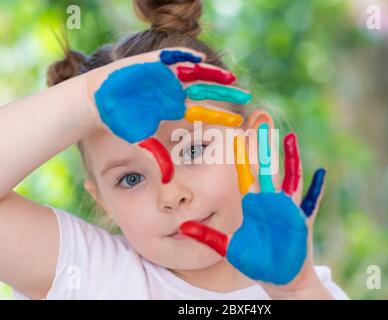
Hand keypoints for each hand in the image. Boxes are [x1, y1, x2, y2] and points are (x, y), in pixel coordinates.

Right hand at [83, 47, 250, 182]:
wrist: (98, 100)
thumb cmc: (120, 120)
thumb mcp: (142, 140)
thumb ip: (157, 157)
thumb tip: (168, 181)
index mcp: (175, 108)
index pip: (203, 111)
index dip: (220, 115)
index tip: (238, 121)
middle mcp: (175, 90)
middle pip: (206, 89)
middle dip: (225, 92)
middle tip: (245, 95)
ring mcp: (166, 75)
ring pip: (195, 72)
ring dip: (212, 74)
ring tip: (229, 77)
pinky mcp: (153, 62)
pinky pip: (174, 56)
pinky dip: (186, 57)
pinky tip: (200, 60)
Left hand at [180, 124, 329, 297]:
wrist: (279, 274)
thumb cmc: (254, 261)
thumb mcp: (228, 247)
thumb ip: (208, 236)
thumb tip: (182, 228)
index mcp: (251, 202)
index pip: (244, 172)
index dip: (240, 153)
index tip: (235, 132)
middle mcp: (269, 199)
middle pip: (266, 166)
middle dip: (263, 143)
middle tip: (260, 117)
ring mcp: (287, 206)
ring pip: (289, 176)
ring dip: (291, 157)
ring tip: (290, 136)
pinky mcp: (301, 218)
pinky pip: (311, 201)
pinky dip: (316, 188)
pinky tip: (320, 172)